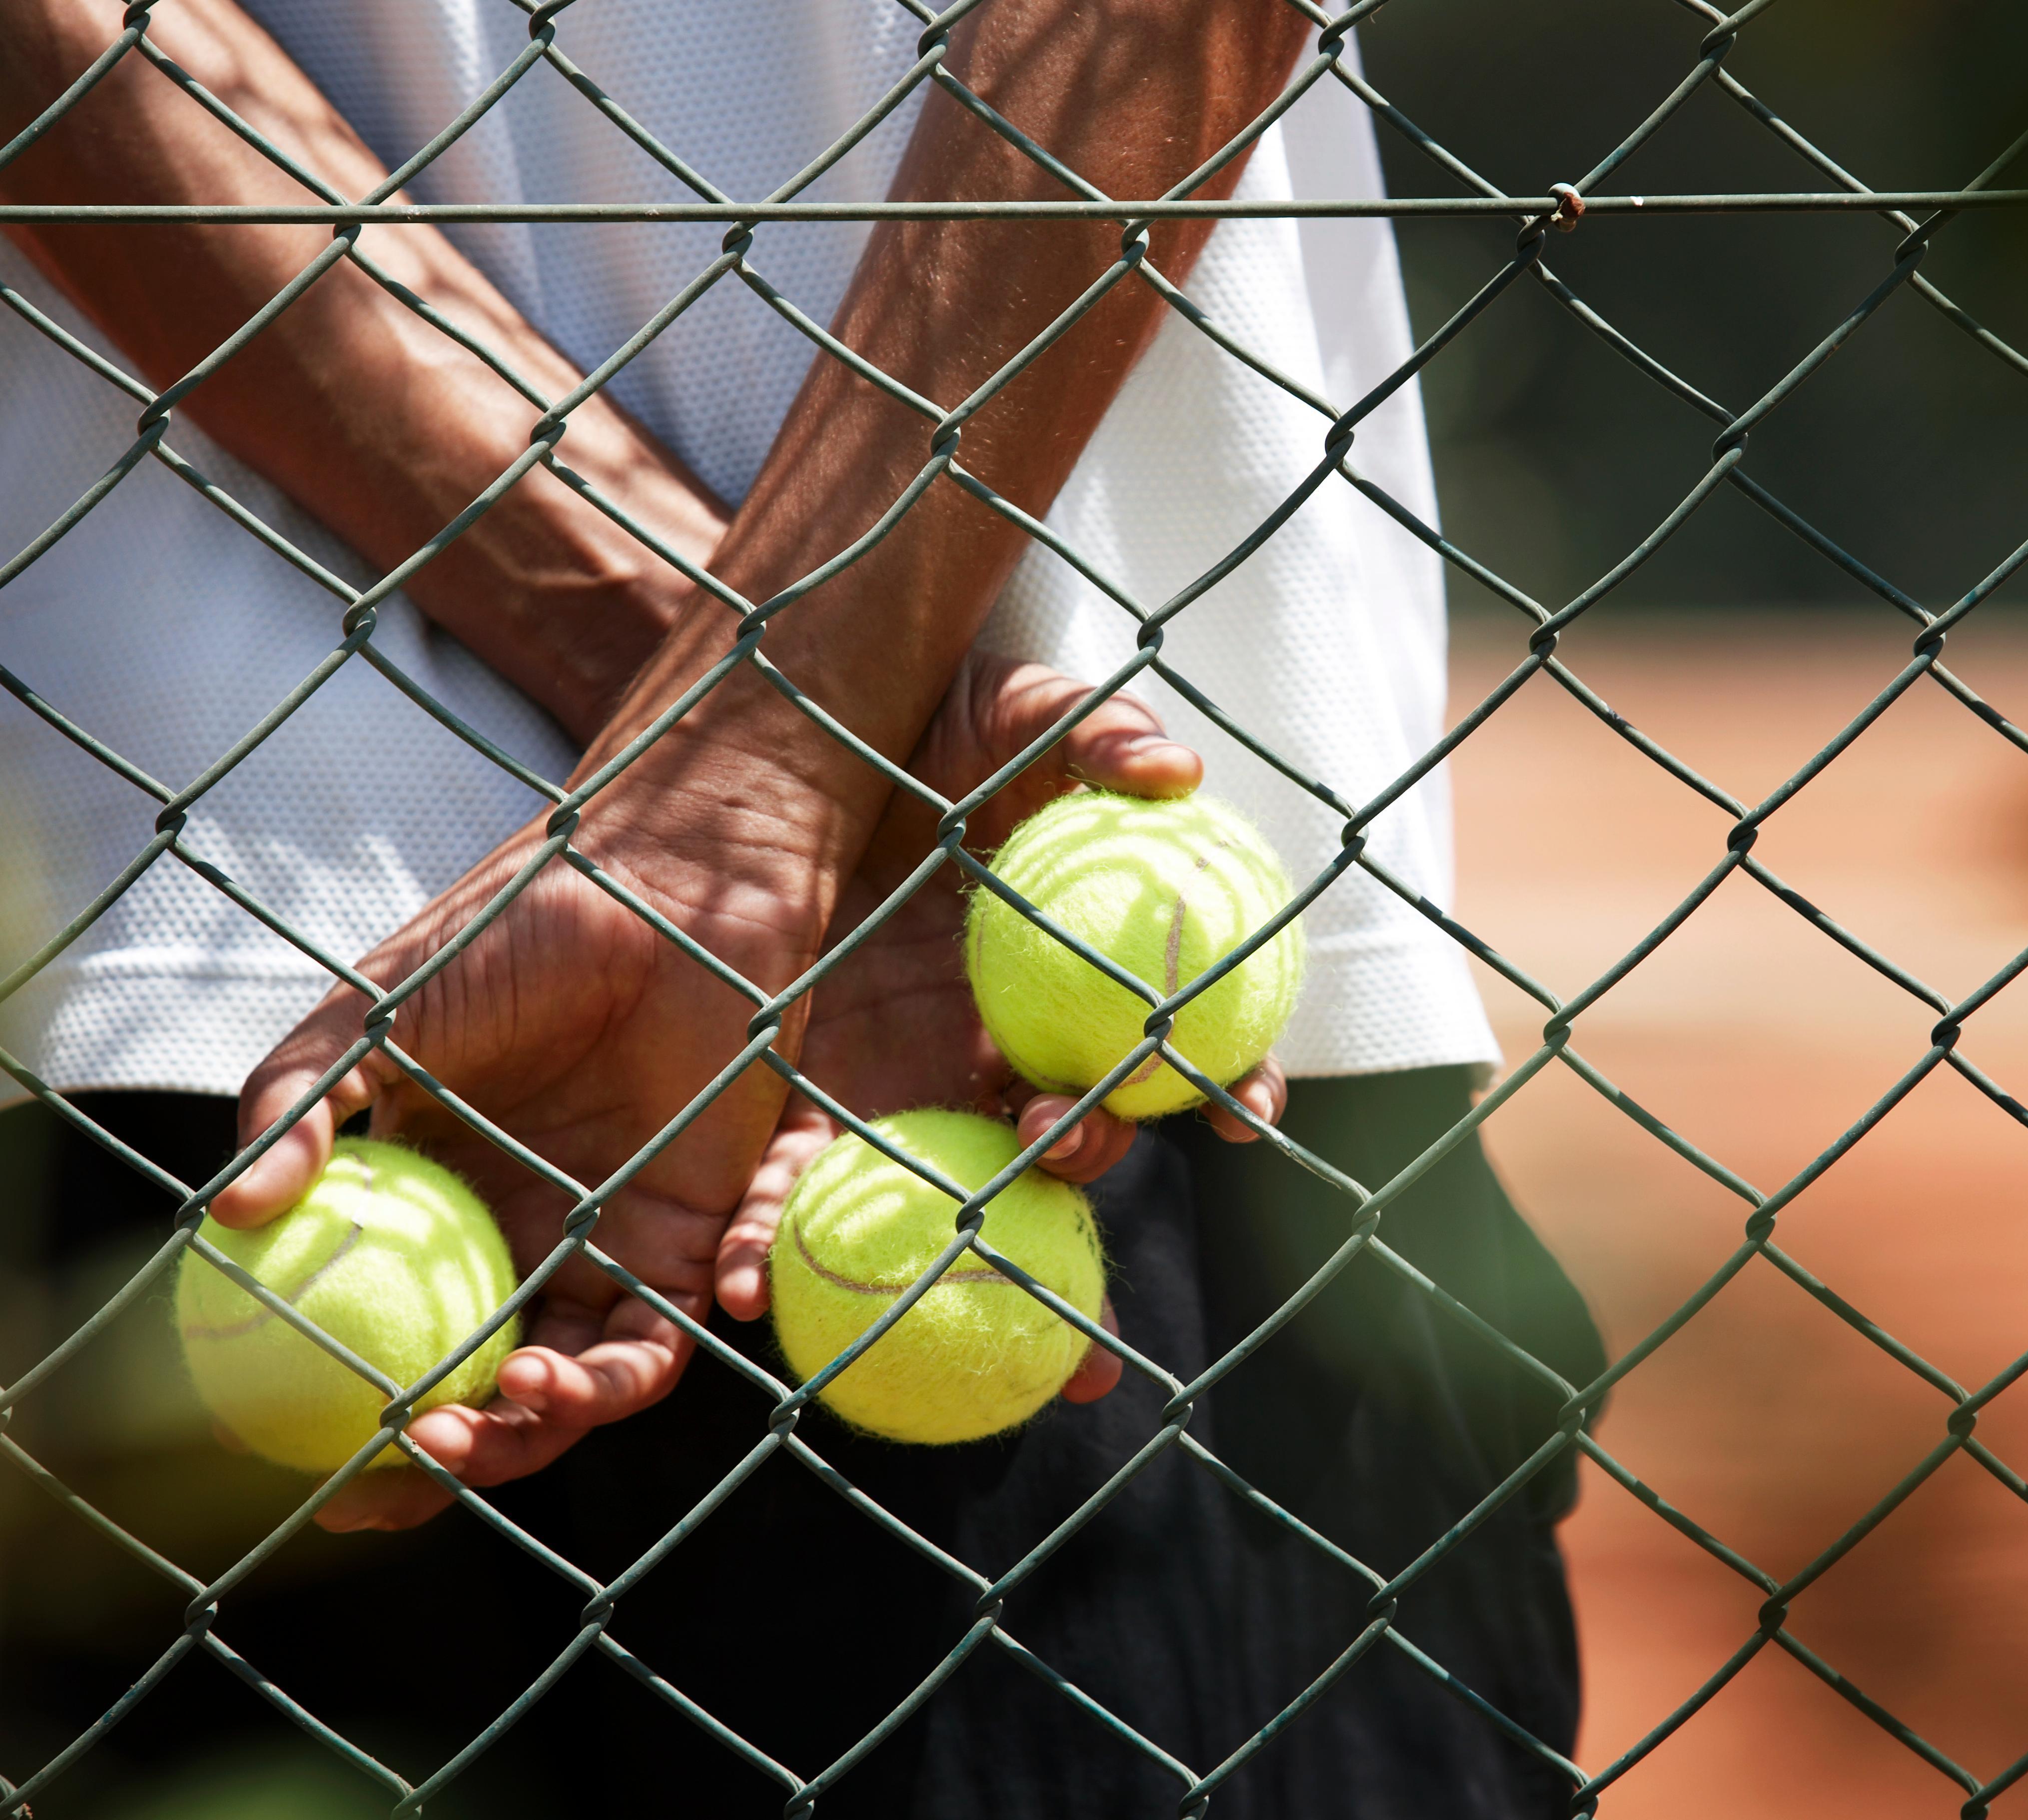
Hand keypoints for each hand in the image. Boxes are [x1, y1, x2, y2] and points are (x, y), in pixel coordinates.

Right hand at [214, 753, 840, 1530]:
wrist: (651, 890)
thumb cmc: (509, 935)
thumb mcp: (379, 1019)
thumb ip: (306, 1106)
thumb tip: (236, 1211)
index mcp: (439, 1215)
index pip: (401, 1347)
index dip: (371, 1427)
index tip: (328, 1485)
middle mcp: (527, 1247)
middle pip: (495, 1391)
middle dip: (463, 1454)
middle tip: (415, 1463)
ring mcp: (613, 1245)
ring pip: (586, 1379)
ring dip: (550, 1418)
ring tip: (514, 1396)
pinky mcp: (696, 1229)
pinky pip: (675, 1325)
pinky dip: (644, 1363)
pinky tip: (605, 1364)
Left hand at [717, 654, 1290, 1410]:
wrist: (785, 733)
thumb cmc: (920, 726)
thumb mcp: (1007, 709)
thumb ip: (1094, 732)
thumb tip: (1176, 771)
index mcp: (1069, 981)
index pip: (1169, 1047)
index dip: (1226, 1082)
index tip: (1248, 1109)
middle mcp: (1002, 1051)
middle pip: (1075, 1135)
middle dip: (1092, 1157)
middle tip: (1072, 1137)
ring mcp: (910, 1090)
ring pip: (961, 1193)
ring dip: (973, 1243)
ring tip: (956, 1249)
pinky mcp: (807, 1116)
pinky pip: (812, 1194)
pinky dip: (790, 1247)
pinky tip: (764, 1290)